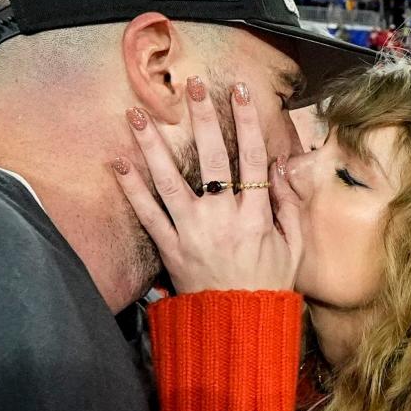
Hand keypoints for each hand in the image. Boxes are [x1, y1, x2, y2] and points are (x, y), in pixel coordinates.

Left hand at [111, 76, 301, 294]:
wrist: (238, 326)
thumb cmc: (268, 285)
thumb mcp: (293, 246)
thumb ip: (289, 205)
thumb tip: (282, 166)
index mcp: (256, 215)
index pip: (252, 157)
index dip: (246, 120)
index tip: (238, 89)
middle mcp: (222, 218)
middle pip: (212, 158)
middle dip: (202, 118)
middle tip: (191, 85)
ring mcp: (192, 232)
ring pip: (170, 181)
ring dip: (152, 145)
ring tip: (137, 114)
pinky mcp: (169, 249)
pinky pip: (147, 215)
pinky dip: (131, 189)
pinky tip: (117, 163)